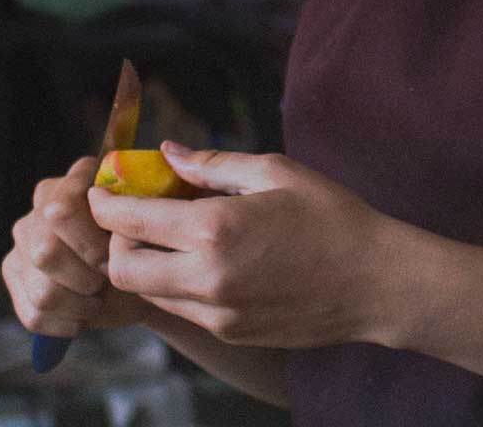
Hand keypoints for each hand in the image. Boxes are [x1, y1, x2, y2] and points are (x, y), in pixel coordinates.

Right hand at [1, 157, 151, 336]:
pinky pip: (33, 314)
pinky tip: (81, 316)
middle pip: (45, 251)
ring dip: (77, 305)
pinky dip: (63, 324)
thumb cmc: (146, 249)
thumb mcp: (150, 231)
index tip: (114, 260)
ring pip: (41, 290)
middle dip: (84, 278)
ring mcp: (23, 237)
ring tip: (97, 299)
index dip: (89, 245)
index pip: (61, 210)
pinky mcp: (13, 271)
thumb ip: (135, 215)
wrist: (139, 280)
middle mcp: (42, 204)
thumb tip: (118, 211)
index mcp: (75, 182)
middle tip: (105, 282)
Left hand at [88, 142, 399, 348]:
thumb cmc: (332, 217)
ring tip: (174, 235)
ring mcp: (217, 312)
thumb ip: (211, 163)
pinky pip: (182, 308)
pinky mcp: (230, 331)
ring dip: (146, 263)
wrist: (377, 283)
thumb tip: (166, 151)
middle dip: (117, 240)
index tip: (105, 186)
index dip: (105, 201)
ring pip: (148, 294)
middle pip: (122, 269)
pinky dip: (176, 282)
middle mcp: (207, 278)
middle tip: (137, 215)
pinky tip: (205, 258)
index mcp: (215, 230)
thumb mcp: (274, 172)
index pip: (127, 221)